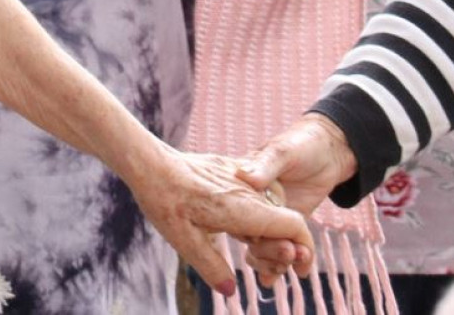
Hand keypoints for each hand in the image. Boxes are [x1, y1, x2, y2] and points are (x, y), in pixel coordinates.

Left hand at [127, 147, 314, 296]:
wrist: (150, 162)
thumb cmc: (165, 200)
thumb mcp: (184, 240)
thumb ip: (211, 265)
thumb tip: (231, 291)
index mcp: (243, 208)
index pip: (293, 226)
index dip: (303, 249)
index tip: (301, 270)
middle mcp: (249, 191)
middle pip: (285, 222)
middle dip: (285, 250)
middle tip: (267, 274)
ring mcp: (242, 179)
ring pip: (272, 210)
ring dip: (272, 235)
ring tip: (253, 254)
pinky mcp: (232, 173)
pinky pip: (257, 197)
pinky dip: (259, 219)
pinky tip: (243, 233)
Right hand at [234, 115, 359, 287]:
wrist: (331, 149)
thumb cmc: (302, 143)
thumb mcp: (283, 151)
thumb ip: (265, 165)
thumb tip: (246, 178)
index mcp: (244, 188)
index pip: (239, 218)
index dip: (250, 233)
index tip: (263, 239)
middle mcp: (255, 206)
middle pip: (251, 239)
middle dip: (269, 252)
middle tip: (291, 254)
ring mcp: (272, 217)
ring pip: (264, 249)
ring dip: (277, 262)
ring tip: (297, 264)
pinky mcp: (291, 225)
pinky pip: (284, 248)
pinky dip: (288, 264)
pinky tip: (299, 273)